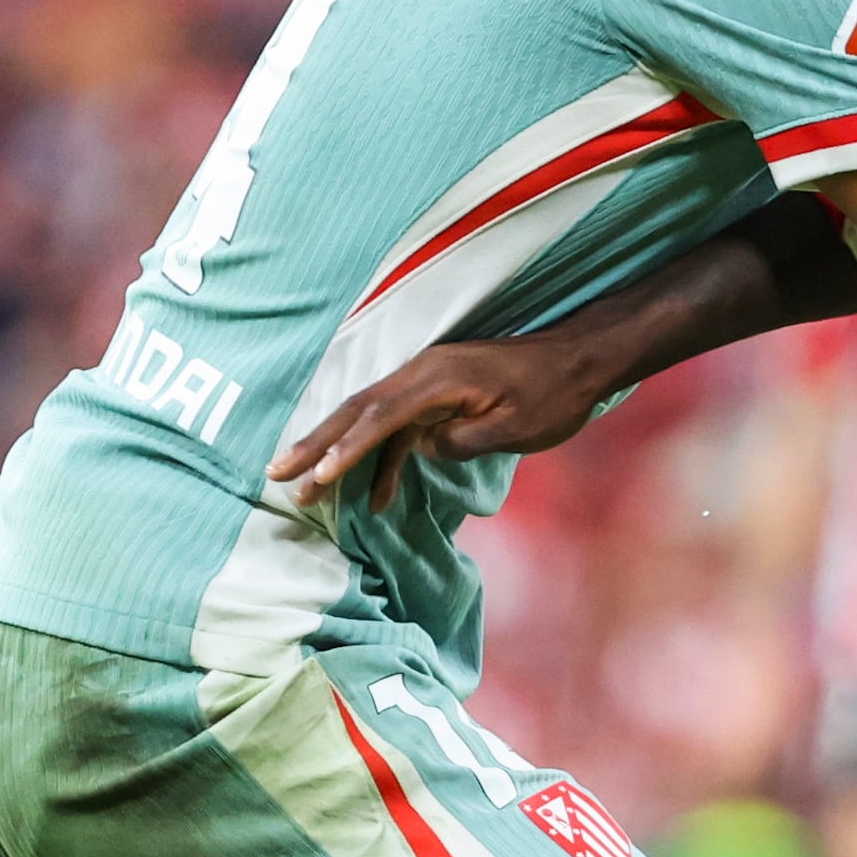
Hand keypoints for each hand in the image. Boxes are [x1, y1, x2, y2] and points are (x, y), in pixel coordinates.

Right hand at [273, 336, 619, 496]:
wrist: (579, 360)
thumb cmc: (554, 395)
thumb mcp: (514, 427)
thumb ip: (462, 441)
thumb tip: (422, 449)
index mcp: (438, 379)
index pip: (380, 417)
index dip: (345, 449)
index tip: (318, 478)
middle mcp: (422, 372)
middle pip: (357, 410)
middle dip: (315, 444)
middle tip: (278, 474)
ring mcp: (426, 380)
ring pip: (369, 416)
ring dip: (335, 450)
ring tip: (304, 486)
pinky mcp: (436, 394)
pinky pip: (398, 426)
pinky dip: (382, 457)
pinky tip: (376, 496)